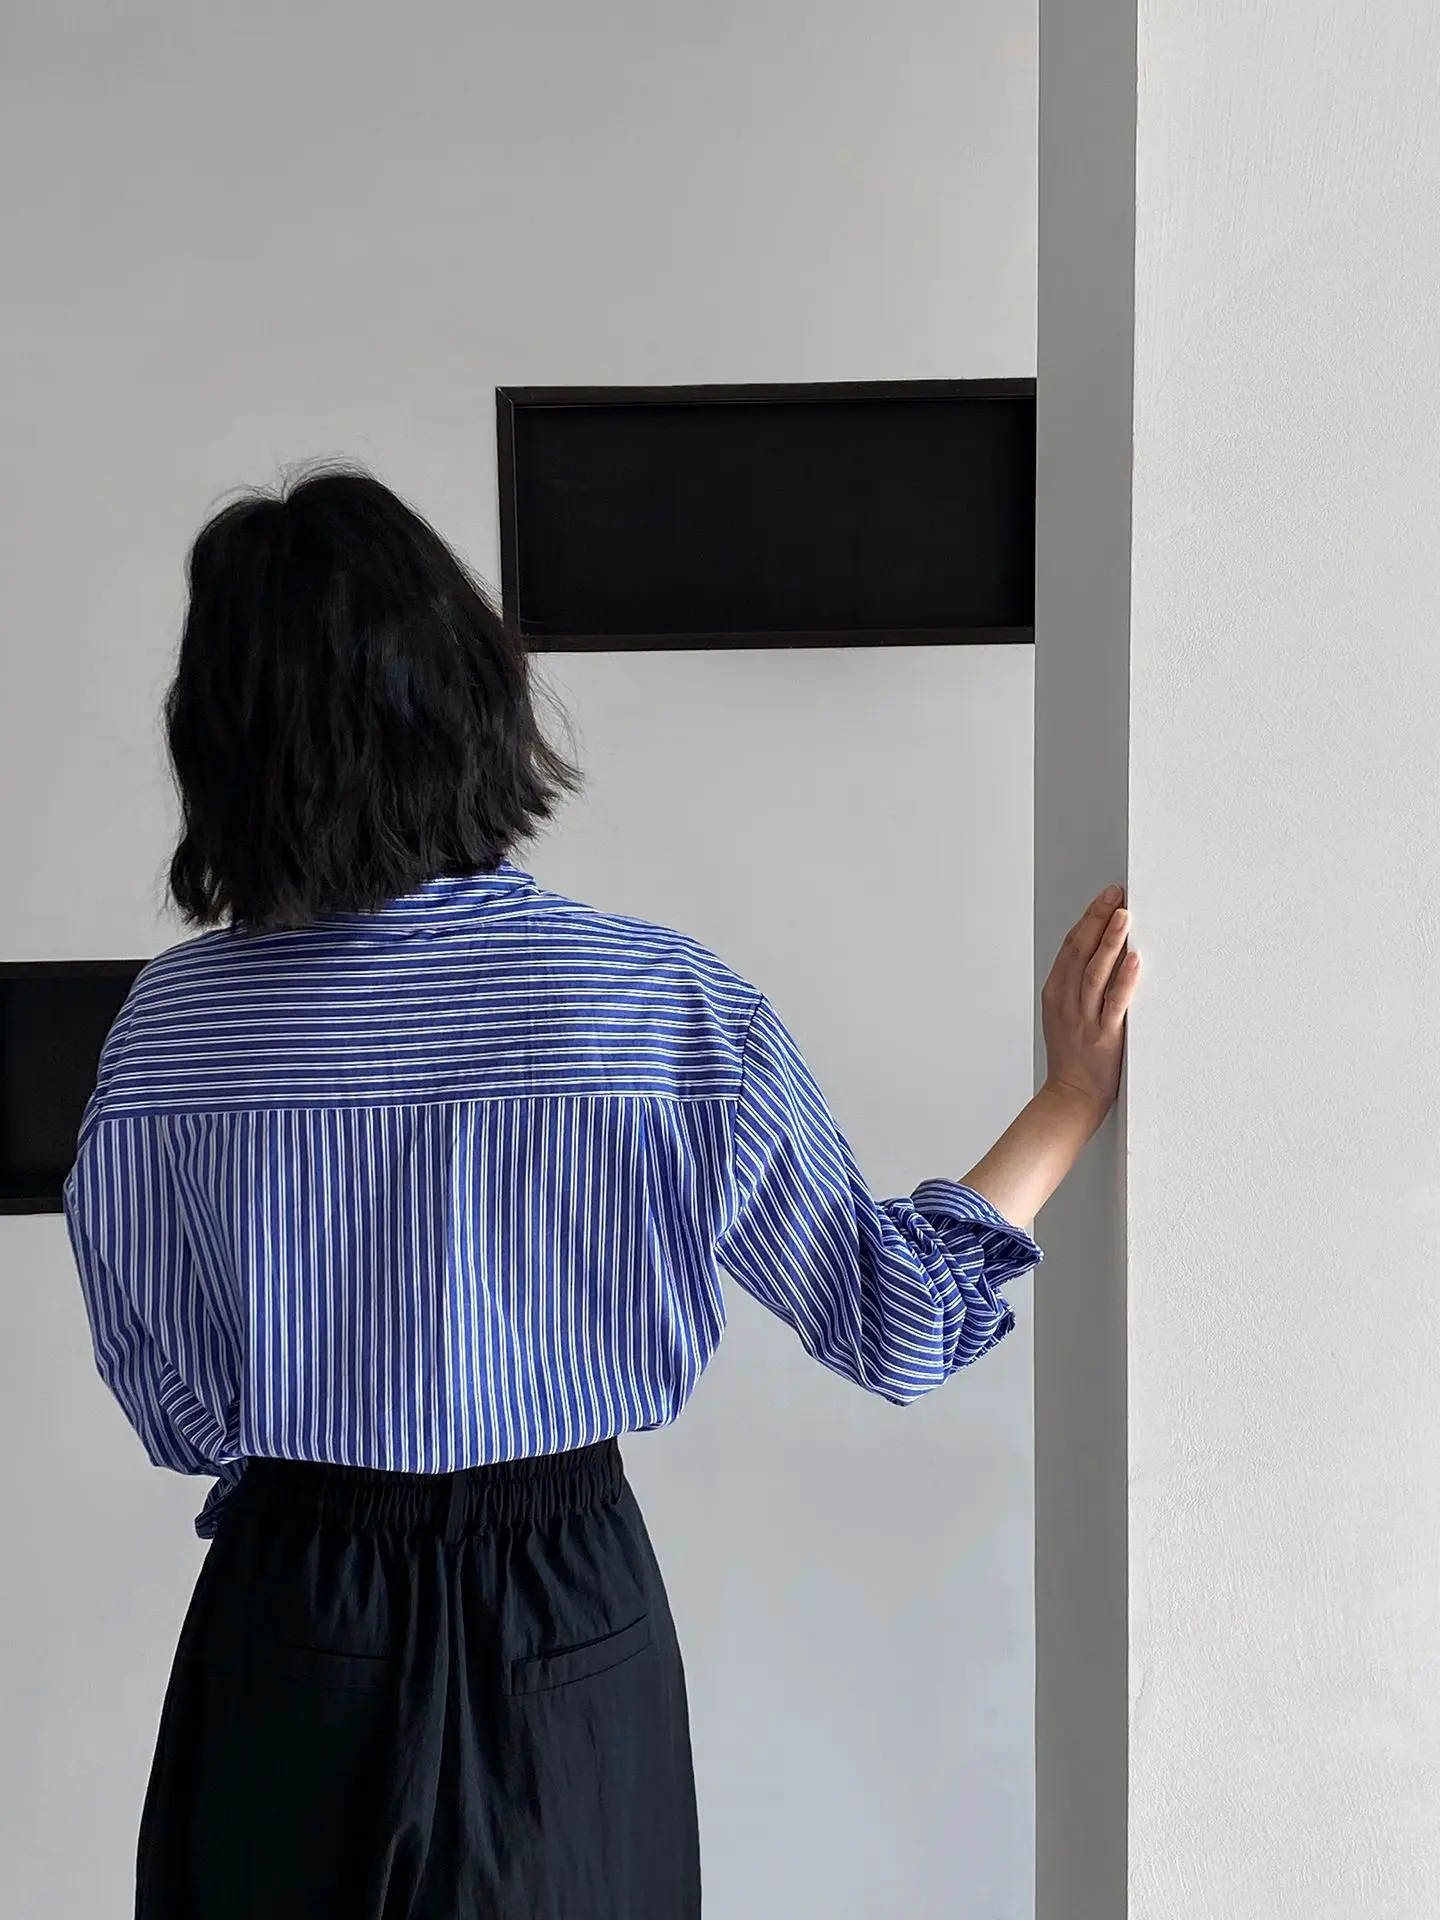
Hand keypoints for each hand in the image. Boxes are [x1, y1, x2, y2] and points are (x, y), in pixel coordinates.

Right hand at [1040, 886, 1140, 1119]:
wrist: (1071, 1096)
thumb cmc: (1073, 1055)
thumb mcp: (1065, 1013)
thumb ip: (1077, 984)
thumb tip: (1102, 950)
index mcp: (1056, 992)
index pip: (1071, 945)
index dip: (1089, 917)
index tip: (1108, 895)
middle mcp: (1067, 1001)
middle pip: (1080, 951)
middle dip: (1098, 918)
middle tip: (1116, 893)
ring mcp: (1084, 1019)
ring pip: (1095, 972)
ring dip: (1109, 941)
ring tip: (1123, 915)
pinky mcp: (1104, 1036)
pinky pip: (1114, 1003)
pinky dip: (1124, 979)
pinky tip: (1134, 959)